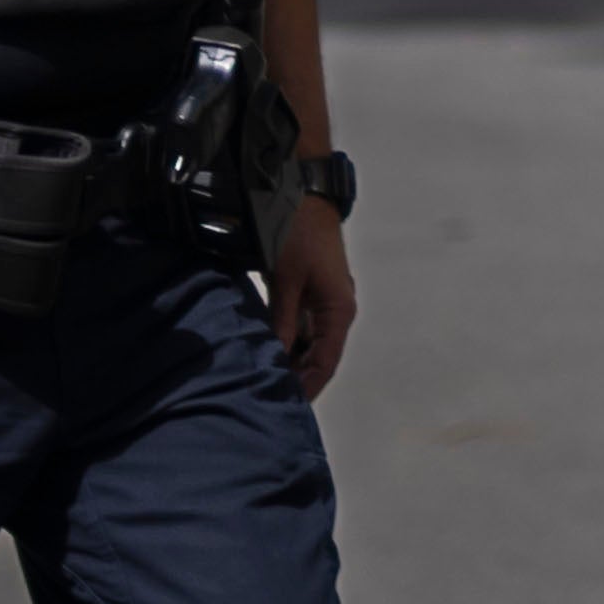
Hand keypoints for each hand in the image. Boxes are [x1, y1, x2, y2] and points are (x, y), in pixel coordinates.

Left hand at [272, 198, 357, 397]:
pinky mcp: (312, 294)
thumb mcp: (285, 279)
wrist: (304, 196)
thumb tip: (274, 357)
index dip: (308, 386)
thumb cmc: (297, 236)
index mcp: (339, 312)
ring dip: (292, 362)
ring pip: (310, 344)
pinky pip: (302, 328)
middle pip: (320, 357)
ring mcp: (326, 304)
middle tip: (267, 399)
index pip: (326, 362)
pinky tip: (268, 352)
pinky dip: (288, 343)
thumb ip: (281, 319)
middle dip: (298, 379)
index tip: (286, 406)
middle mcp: (337, 312)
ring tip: (265, 381)